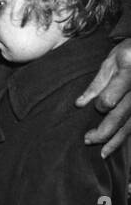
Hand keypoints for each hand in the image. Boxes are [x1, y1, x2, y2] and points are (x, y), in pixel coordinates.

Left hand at [76, 39, 130, 157]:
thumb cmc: (130, 52)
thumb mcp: (111, 60)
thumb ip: (96, 84)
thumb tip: (79, 104)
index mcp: (128, 72)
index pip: (110, 99)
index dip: (100, 106)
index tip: (96, 106)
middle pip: (120, 116)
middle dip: (103, 131)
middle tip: (87, 140)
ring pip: (130, 125)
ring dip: (115, 140)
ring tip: (102, 152)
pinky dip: (125, 136)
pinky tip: (114, 147)